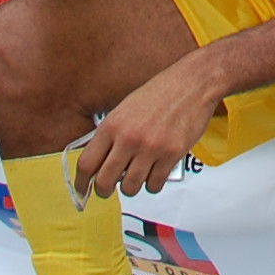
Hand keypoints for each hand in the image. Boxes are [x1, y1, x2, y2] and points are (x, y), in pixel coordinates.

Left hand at [73, 54, 222, 203]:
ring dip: (131, 186)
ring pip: (130, 188)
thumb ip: (111, 135)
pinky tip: (155, 171)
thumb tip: (99, 162)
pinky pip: (154, 185)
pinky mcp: (171, 154)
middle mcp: (129, 138)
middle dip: (104, 191)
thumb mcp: (125, 109)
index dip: (81, 182)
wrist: (192, 82)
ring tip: (137, 175)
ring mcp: (150, 147)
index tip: (83, 189)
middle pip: (104, 182)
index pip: (86, 163)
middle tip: (108, 190)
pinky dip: (153, 184)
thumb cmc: (160, 93)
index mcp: (112, 125)